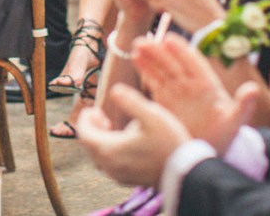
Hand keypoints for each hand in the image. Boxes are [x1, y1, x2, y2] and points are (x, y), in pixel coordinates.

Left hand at [75, 83, 189, 187]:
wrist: (186, 173)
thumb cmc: (169, 142)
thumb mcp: (152, 115)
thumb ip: (130, 101)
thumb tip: (114, 89)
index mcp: (110, 149)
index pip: (83, 133)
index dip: (85, 118)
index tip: (96, 109)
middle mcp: (110, 166)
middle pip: (88, 145)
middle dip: (92, 128)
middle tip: (104, 117)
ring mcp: (118, 176)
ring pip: (97, 156)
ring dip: (99, 140)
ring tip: (113, 128)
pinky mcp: (127, 181)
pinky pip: (108, 165)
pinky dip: (108, 152)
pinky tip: (124, 144)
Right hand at [133, 35, 259, 153]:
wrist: (206, 154)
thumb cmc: (224, 136)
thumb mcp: (235, 121)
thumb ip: (243, 105)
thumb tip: (253, 89)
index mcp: (208, 84)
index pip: (194, 63)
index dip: (182, 51)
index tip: (169, 40)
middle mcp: (191, 84)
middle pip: (174, 63)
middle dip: (160, 51)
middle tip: (146, 41)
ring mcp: (176, 91)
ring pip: (162, 69)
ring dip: (150, 57)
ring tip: (137, 45)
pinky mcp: (164, 101)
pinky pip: (154, 82)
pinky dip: (145, 71)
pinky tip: (135, 59)